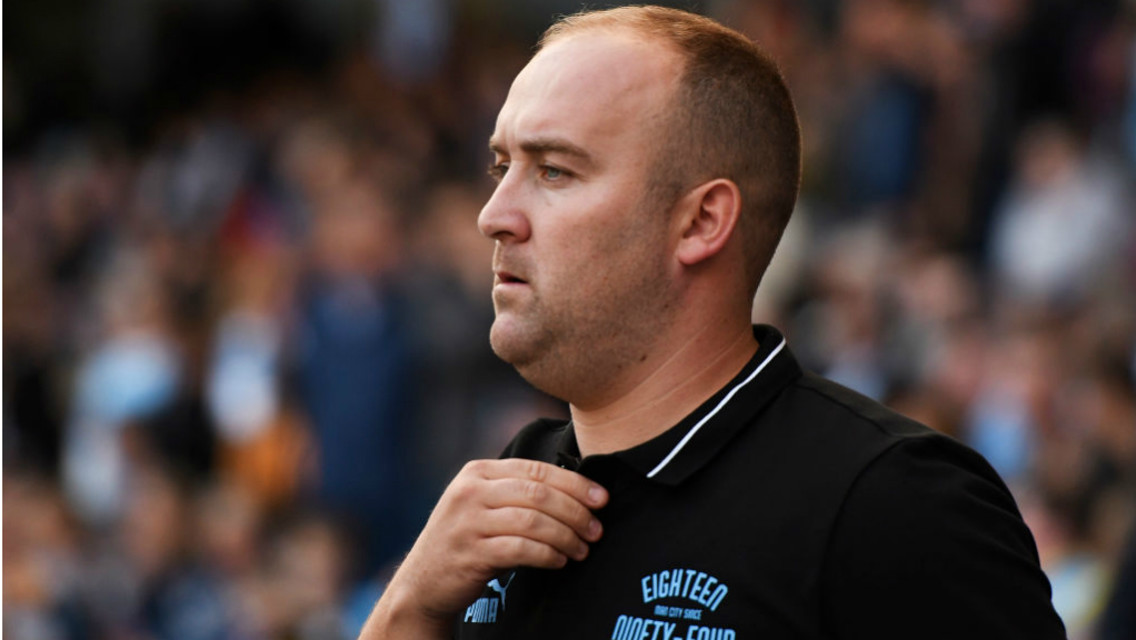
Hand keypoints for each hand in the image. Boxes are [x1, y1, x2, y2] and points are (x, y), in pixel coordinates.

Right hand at [359, 458, 608, 637]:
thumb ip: (517, 492)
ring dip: (566, 536)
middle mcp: (470, 491)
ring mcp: (467, 521)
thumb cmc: (466, 540)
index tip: (602, 499)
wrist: (422, 582)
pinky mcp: (470, 552)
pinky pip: (521, 549)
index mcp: (478, 471)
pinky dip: (548, 555)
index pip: (537, 470)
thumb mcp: (483, 504)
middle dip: (576, 512)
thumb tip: (579, 494)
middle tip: (596, 530)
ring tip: (582, 549)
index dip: (575, 483)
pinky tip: (560, 561)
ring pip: (533, 521)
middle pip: (539, 494)